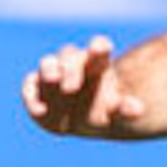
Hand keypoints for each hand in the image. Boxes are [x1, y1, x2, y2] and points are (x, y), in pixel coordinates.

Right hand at [22, 36, 146, 137]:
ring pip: (48, 64)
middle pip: (70, 55)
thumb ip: (127, 111)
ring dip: (49, 71)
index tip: (99, 48)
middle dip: (70, 68)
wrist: (86, 119)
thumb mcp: (120, 115)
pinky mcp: (35, 88)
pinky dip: (31, 95)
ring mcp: (52, 74)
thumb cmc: (106, 111)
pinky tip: (40, 110)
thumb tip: (136, 109)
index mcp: (98, 66)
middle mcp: (74, 65)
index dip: (98, 47)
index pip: (99, 48)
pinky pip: (30, 86)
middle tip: (71, 88)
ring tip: (53, 80)